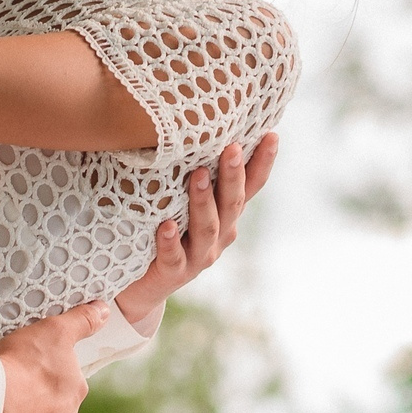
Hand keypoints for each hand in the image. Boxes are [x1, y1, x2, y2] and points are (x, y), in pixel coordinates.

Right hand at [0, 300, 109, 412]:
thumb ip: (81, 321)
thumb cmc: (19, 366)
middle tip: (10, 390)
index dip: (47, 374)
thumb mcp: (53, 331)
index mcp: (75, 393)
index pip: (66, 382)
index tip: (27, 370)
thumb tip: (105, 311)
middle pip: (53, 411)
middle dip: (37, 403)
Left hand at [112, 134, 277, 324]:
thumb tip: (187, 125)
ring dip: (204, 201)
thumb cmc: (160, 231)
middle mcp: (220, 235)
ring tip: (198, 175)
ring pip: (207, 228)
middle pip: (232, 203)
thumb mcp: (179, 201)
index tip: (271, 135)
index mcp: (225, 215)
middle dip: (233, 176)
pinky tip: (167, 227)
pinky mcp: (174, 273)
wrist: (139, 287)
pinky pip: (175, 257)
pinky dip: (172, 242)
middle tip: (232, 148)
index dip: (262, 163)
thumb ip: (190, 174)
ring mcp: (199, 256)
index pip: (250, 187)